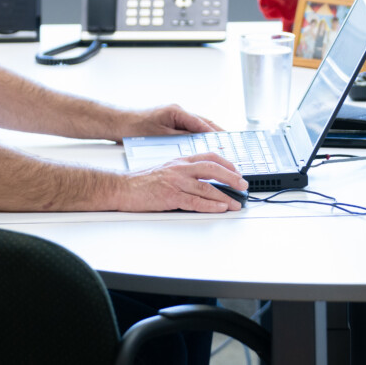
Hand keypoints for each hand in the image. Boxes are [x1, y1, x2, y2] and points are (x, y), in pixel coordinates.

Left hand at [112, 104, 223, 141]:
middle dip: (217, 133)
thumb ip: (182, 138)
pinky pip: (189, 130)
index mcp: (177, 112)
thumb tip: (200, 142)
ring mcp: (174, 117)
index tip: (225, 143)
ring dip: (208, 135)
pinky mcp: (170, 124)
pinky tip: (202, 147)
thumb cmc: (134, 128)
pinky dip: (198, 137)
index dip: (215, 134)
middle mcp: (178, 112)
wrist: (118, 124)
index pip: (202, 123)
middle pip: (203, 123)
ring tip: (220, 146)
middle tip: (229, 144)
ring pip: (197, 126)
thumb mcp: (161, 136)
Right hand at [115, 153, 247, 212]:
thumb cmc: (142, 181)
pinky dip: (211, 205)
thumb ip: (184, 171)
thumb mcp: (167, 169)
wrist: (122, 188)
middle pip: (213, 169)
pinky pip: (195, 201)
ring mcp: (176, 182)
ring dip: (225, 196)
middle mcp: (180, 168)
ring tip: (236, 203)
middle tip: (244, 186)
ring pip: (207, 186)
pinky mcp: (170, 196)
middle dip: (232, 177)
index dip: (226, 164)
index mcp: (180, 160)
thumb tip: (204, 180)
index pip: (209, 157)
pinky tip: (221, 208)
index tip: (237, 171)